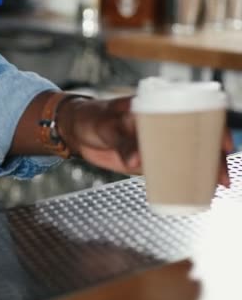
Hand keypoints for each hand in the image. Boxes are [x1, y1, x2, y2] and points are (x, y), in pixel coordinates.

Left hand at [58, 96, 231, 186]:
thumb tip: (137, 161)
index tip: (223, 146)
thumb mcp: (109, 126)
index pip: (198, 114)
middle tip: (221, 179)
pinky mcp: (148, 160)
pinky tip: (193, 193)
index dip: (216, 129)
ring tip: (213, 190)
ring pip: (188, 157)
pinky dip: (182, 181)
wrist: (76, 131)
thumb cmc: (94, 118)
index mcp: (160, 106)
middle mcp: (164, 124)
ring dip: (202, 173)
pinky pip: (170, 171)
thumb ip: (123, 141)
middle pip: (199, 140)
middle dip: (214, 160)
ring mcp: (158, 143)